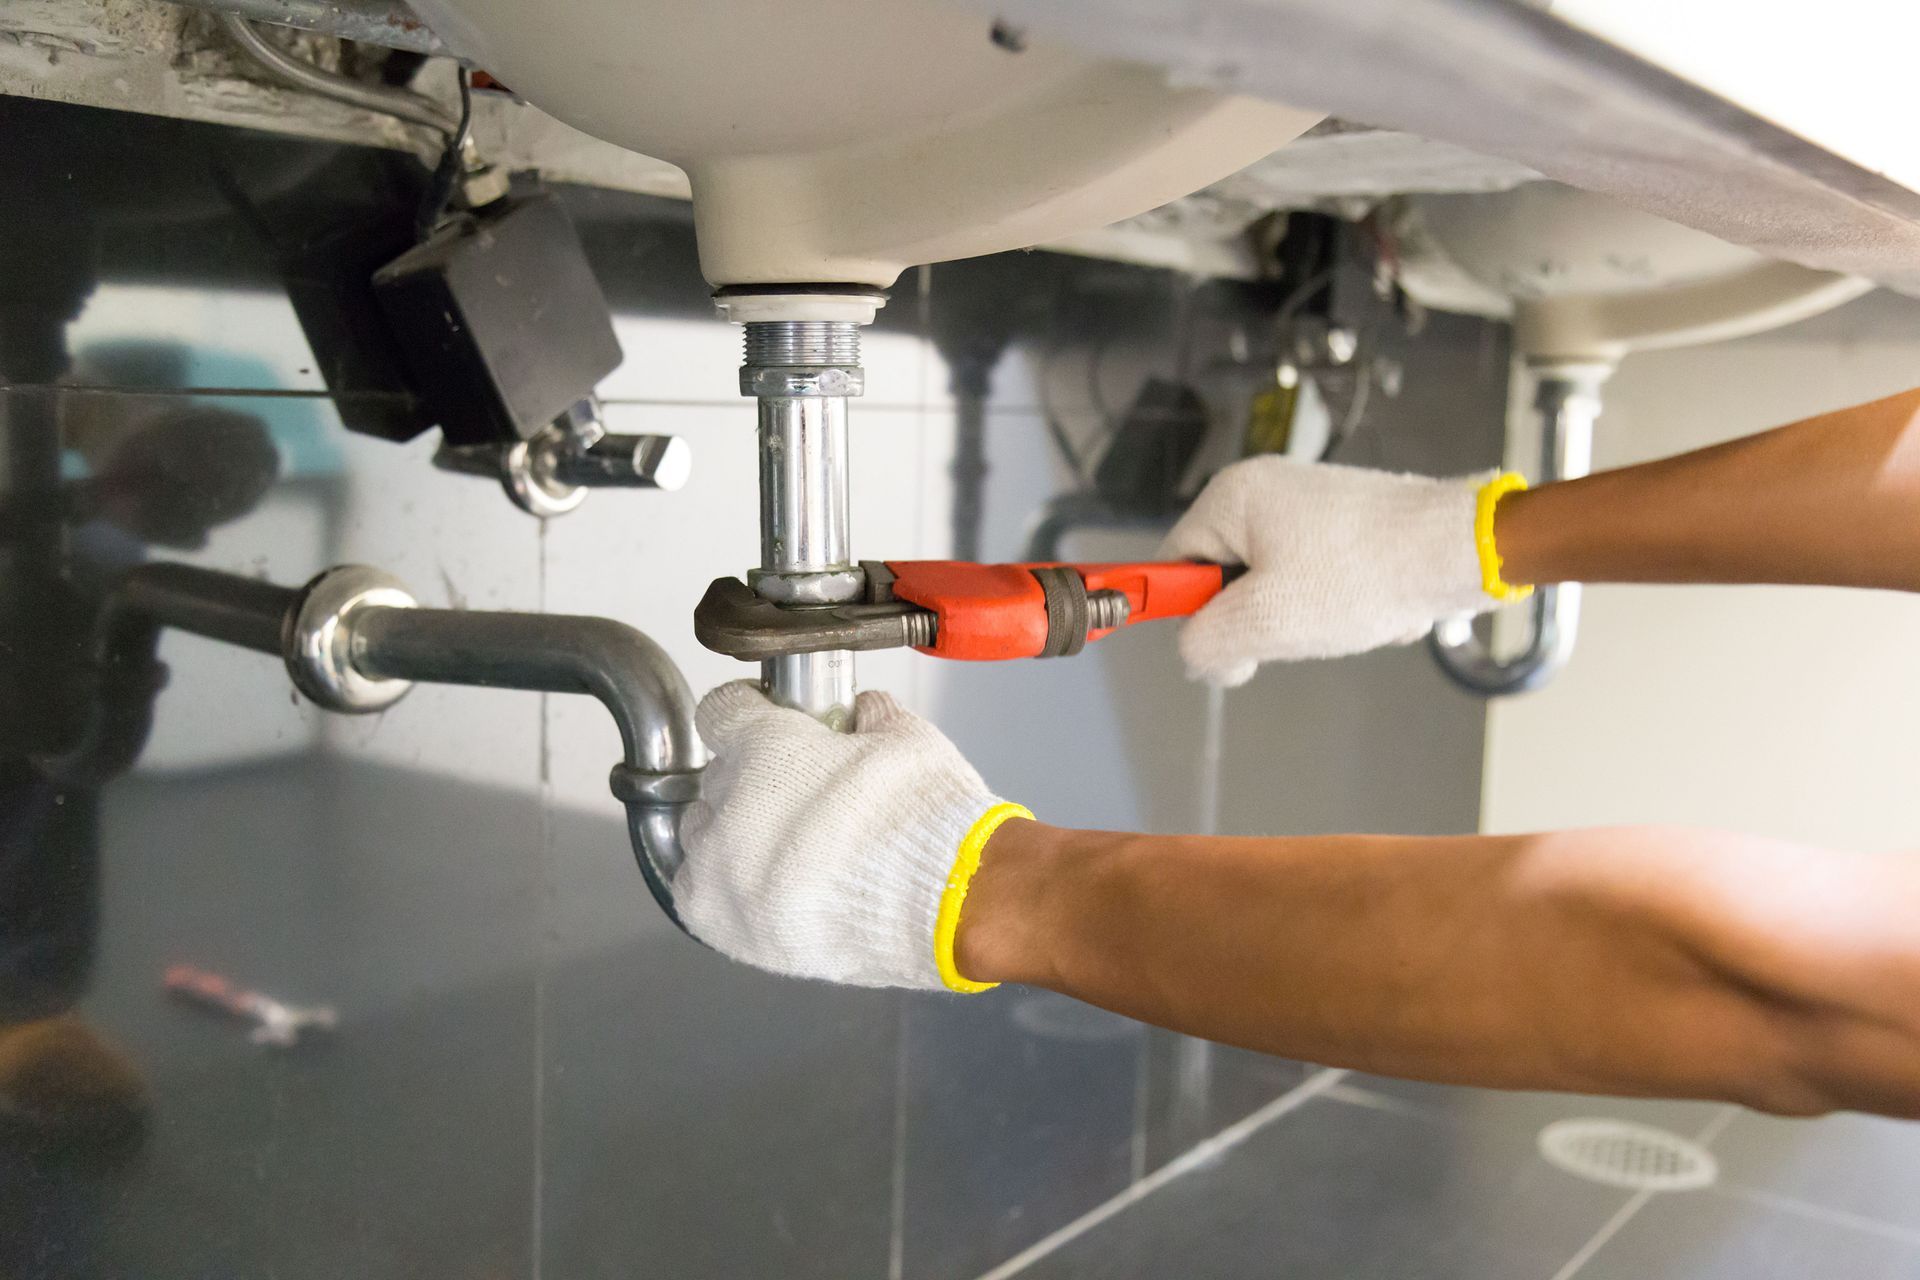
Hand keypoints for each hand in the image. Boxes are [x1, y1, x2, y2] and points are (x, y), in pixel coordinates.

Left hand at [677, 681, 1011, 988]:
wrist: (948, 905)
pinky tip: (763, 885)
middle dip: (753, 778)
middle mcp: (731, 807)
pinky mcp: (723, 924)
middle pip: (717, 777)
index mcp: (766, 749)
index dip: (747, 712)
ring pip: (701, 833)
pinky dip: (722, 886)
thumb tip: (864, 713)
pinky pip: (698, 891)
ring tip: (784, 846)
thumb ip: (871, 716)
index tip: (763, 720)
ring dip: (733, 832)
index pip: (720, 712)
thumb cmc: (928, 820)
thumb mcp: (909, 738)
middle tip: (797, 794)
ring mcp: (721, 870)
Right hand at [1160, 457, 1491, 684]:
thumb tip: (1200, 656)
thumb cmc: (1364, 575)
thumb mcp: (1265, 621)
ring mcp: (1309, 506)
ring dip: (1306, 619)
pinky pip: (1317, 583)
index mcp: (1233, 496)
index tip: (1225, 641)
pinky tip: (1370, 607)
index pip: (1173, 564)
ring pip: (1276, 589)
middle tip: (1297, 628)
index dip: (1190, 612)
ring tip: (1343, 615)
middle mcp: (1266, 490)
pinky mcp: (1346, 526)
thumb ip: (1204, 644)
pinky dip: (1339, 606)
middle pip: (1225, 579)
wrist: (1461, 550)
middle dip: (1261, 619)